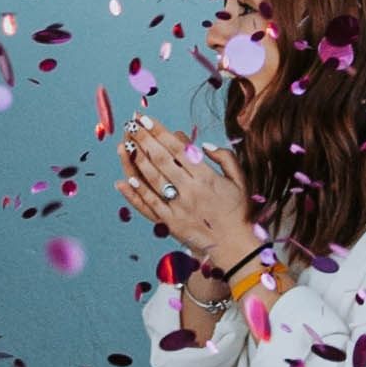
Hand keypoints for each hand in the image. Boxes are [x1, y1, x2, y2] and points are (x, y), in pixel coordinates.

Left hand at [116, 117, 257, 271]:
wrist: (236, 247)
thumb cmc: (239, 211)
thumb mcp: (240, 180)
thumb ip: (225, 158)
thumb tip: (203, 144)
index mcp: (207, 177)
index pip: (178, 148)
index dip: (160, 132)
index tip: (146, 119)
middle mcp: (190, 190)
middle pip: (161, 159)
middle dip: (144, 139)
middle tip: (131, 125)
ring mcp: (178, 207)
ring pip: (153, 179)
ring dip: (137, 160)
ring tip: (126, 144)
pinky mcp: (171, 223)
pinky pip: (151, 205)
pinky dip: (137, 193)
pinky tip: (125, 180)